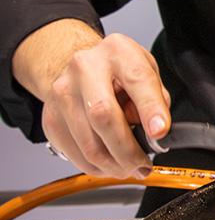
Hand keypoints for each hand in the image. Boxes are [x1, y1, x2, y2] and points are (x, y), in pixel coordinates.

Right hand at [12, 19, 171, 177]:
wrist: (79, 67)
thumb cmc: (117, 71)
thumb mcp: (145, 70)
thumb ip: (156, 98)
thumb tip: (155, 133)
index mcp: (117, 52)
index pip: (136, 79)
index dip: (150, 109)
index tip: (159, 132)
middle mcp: (85, 68)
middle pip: (103, 116)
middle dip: (127, 150)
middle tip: (142, 165)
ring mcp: (62, 93)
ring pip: (88, 144)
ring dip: (113, 165)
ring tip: (128, 167)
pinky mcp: (51, 118)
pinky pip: (75, 155)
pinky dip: (96, 167)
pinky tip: (108, 163)